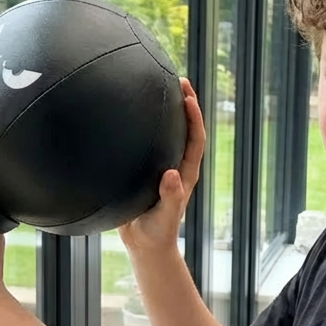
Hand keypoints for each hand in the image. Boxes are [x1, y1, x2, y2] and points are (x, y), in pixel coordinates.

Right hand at [118, 77, 204, 253]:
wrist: (144, 245)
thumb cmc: (157, 233)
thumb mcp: (164, 217)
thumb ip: (170, 198)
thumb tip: (171, 175)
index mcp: (185, 174)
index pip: (195, 140)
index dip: (194, 118)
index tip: (188, 97)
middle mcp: (177, 166)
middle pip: (186, 129)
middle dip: (186, 104)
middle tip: (179, 79)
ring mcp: (162, 167)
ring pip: (168, 134)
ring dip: (167, 111)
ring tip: (160, 86)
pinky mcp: (146, 171)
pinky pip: (148, 143)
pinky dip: (145, 126)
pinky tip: (129, 114)